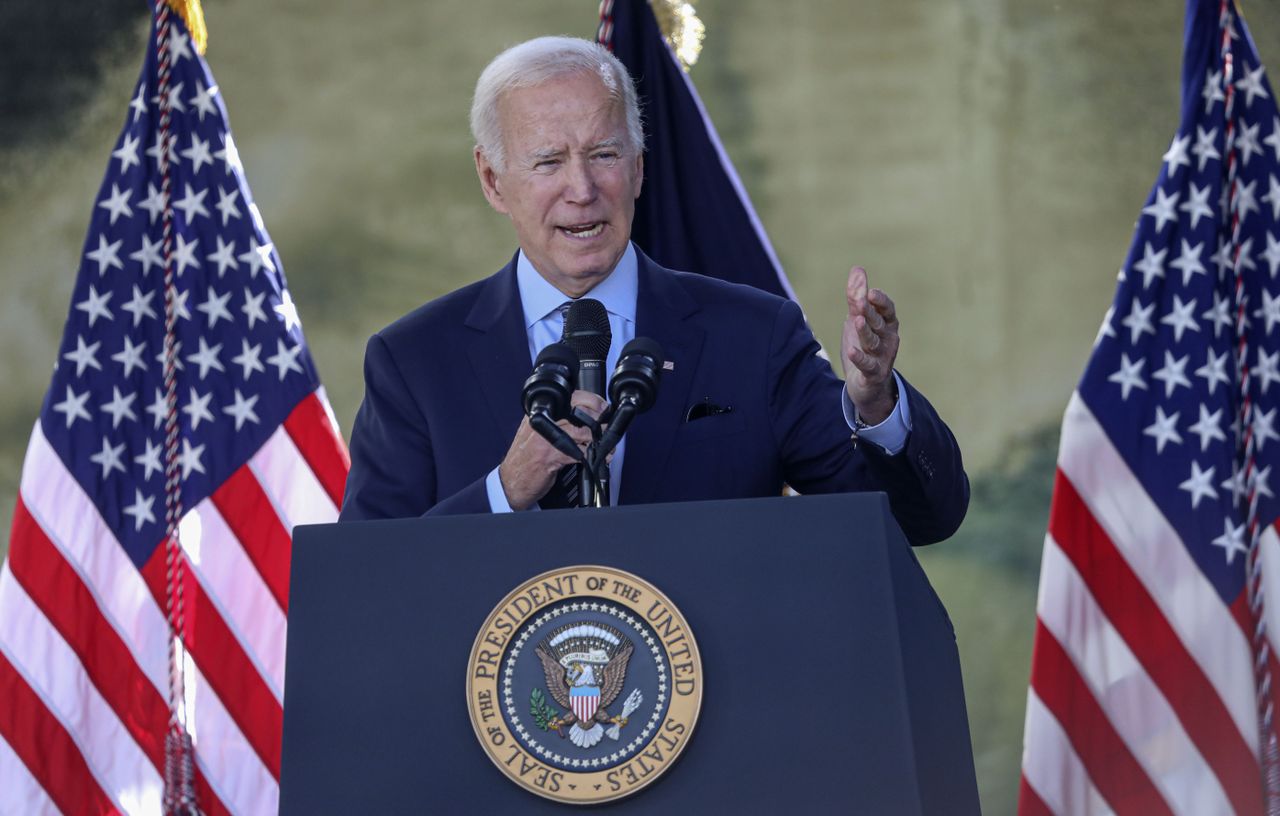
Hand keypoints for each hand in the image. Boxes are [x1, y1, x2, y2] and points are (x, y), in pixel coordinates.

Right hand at [498, 390, 607, 509]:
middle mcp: (542, 423)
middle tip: (607, 423)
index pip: (568, 397)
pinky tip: (597, 458)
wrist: (511, 482)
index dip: (590, 399)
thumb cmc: (524, 459)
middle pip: (578, 411)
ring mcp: (546, 439)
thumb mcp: (534, 433)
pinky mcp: (552, 456)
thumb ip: (553, 422)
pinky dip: (592, 456)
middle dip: (598, 417)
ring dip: (599, 438)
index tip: (602, 405)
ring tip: (606, 443)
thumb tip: (582, 415)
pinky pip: (579, 452)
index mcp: (537, 414)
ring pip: (582, 431)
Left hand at [841, 266, 899, 424]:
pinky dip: (860, 358)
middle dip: (870, 312)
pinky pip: (868, 365)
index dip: (881, 301)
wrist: (865, 384)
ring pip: (873, 342)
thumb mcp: (857, 320)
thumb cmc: (864, 346)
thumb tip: (858, 269)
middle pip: (879, 324)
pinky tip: (851, 351)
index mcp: (886, 324)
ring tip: (857, 320)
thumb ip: (857, 297)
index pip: (887, 310)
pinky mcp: (873, 373)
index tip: (871, 292)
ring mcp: (882, 357)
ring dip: (866, 332)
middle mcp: (888, 339)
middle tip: (862, 301)